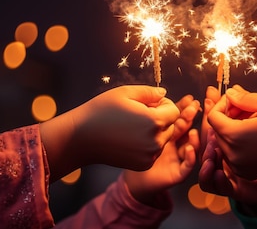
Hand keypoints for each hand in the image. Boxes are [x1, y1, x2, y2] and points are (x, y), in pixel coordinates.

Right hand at [40, 85, 179, 179]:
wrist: (82, 139)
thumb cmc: (101, 111)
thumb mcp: (125, 92)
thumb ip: (150, 92)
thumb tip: (164, 94)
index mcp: (154, 121)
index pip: (175, 111)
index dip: (163, 105)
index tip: (147, 104)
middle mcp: (156, 141)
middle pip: (171, 125)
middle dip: (160, 118)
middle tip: (138, 114)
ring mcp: (150, 155)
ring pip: (164, 139)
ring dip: (155, 132)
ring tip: (133, 126)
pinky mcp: (144, 165)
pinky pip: (155, 151)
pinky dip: (148, 144)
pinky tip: (130, 139)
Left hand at [124, 95, 200, 205]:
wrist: (113, 167)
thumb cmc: (118, 140)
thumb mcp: (131, 116)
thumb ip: (144, 101)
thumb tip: (162, 91)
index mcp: (163, 129)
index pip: (179, 117)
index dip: (185, 109)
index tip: (189, 99)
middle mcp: (172, 143)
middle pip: (187, 129)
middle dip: (191, 119)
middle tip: (194, 108)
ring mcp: (176, 158)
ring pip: (191, 146)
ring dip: (195, 137)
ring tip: (192, 128)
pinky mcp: (176, 173)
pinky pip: (187, 166)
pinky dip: (191, 157)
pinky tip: (188, 148)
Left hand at [199, 87, 256, 214]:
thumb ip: (244, 97)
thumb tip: (229, 93)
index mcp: (235, 135)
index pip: (212, 116)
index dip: (221, 105)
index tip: (236, 100)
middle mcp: (232, 153)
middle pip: (217, 130)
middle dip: (227, 117)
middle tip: (246, 109)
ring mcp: (237, 165)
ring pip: (223, 142)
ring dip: (232, 130)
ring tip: (252, 122)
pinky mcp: (244, 172)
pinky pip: (232, 155)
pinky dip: (237, 144)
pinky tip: (254, 136)